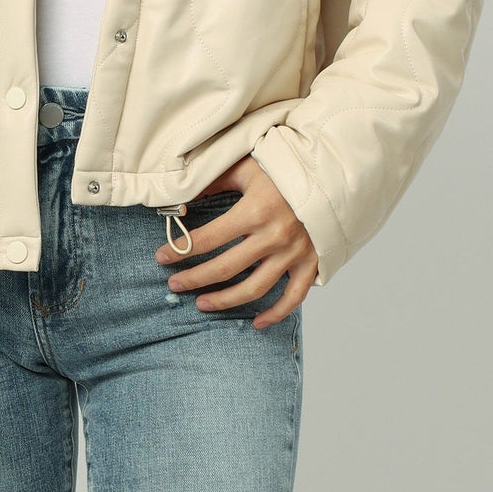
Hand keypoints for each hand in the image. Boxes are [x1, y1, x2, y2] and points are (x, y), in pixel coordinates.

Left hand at [153, 155, 317, 327]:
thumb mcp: (246, 168)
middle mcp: (274, 236)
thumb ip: (214, 182)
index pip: (208, 238)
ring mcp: (294, 253)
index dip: (180, 250)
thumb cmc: (283, 169)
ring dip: (225, 301)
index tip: (162, 257)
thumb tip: (182, 201)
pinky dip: (275, 314)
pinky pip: (293, 298)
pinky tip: (256, 322)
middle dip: (194, 279)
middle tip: (174, 285)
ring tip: (202, 304)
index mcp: (255, 211)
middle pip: (225, 268)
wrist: (331, 176)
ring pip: (254, 289)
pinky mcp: (311, 264)